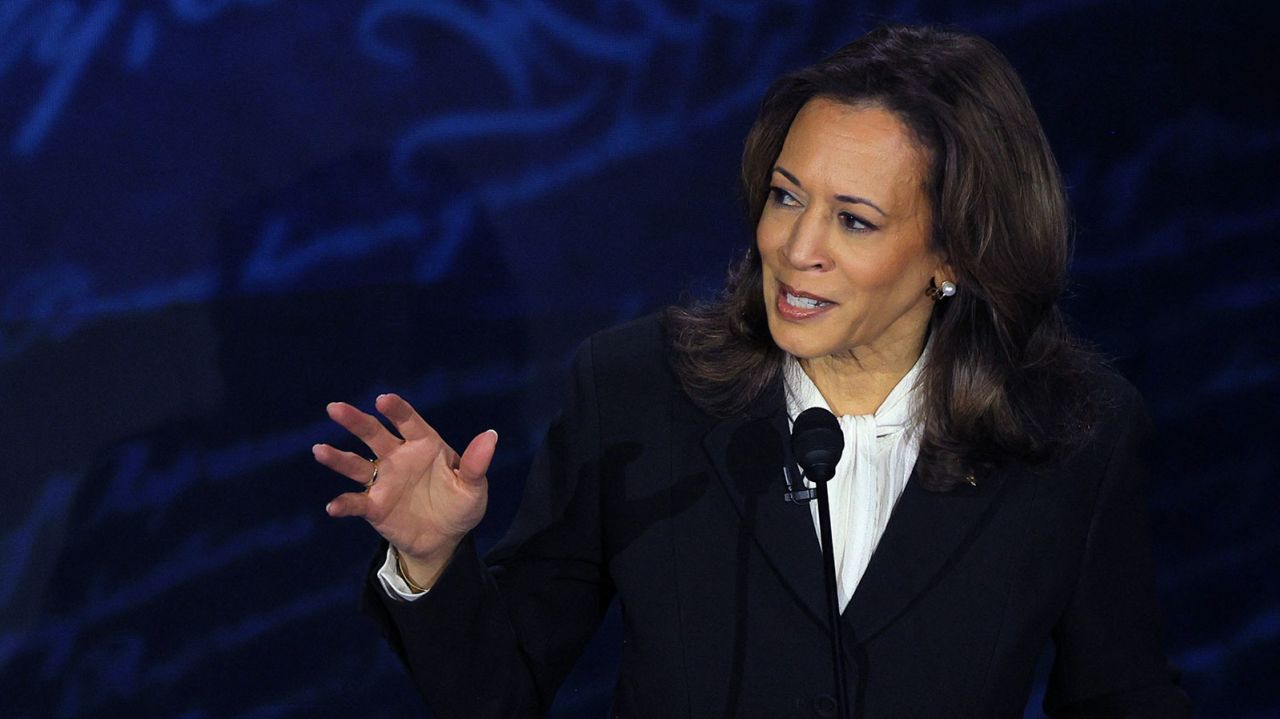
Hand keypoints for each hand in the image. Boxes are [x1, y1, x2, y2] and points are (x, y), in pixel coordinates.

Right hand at [314, 393, 496, 584]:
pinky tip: (333, 506)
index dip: (397, 410)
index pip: (409, 422)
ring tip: (320, 450)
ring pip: (356, 464)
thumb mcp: (474, 488)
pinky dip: (344, 504)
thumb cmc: (460, 506)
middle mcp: (399, 457)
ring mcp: (384, 480)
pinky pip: (356, 502)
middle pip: (374, 435)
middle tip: (335, 408)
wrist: (445, 539)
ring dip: (338, 458)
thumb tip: (491, 435)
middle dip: (356, 421)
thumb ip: (477, 463)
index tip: (383, 400)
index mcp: (424, 445)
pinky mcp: (374, 506)